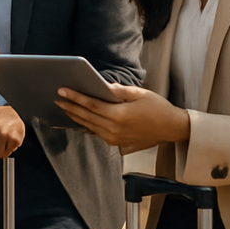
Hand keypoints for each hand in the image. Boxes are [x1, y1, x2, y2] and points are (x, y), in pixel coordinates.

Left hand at [55, 83, 190, 153]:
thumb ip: (118, 90)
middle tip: (57, 97)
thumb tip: (101, 85)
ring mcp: (115, 138)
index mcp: (120, 116)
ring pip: (89, 126)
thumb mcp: (139, 94)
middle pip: (86, 116)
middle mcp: (115, 129)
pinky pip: (96, 132)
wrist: (171, 128)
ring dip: (75, 116)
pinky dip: (86, 124)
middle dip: (70, 106)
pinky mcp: (117, 143)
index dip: (75, 97)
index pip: (91, 105)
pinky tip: (79, 118)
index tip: (62, 90)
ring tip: (64, 106)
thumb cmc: (157, 108)